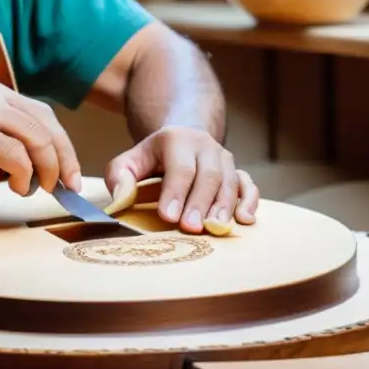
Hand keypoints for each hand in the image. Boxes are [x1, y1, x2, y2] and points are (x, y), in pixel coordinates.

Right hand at [0, 79, 82, 195]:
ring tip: (40, 188)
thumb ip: (9, 148)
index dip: (62, 145)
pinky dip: (25, 176)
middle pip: (47, 125)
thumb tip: (44, 172)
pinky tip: (17, 187)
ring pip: (38, 139)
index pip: (43, 115)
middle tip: (69, 185)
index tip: (69, 172)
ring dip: (47, 170)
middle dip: (64, 158)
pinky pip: (18, 156)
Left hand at [105, 126, 257, 233]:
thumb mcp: (129, 161)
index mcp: (177, 139)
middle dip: (199, 203)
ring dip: (223, 207)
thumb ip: (119, 176)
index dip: (175, 192)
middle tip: (190, 228)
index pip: (179, 168)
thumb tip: (122, 197)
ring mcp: (224, 158)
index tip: (168, 216)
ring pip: (230, 182)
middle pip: (208, 175)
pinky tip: (244, 219)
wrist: (182, 141)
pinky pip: (248, 185)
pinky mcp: (237, 172)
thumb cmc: (152, 159)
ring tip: (214, 228)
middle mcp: (204, 146)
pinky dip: (250, 201)